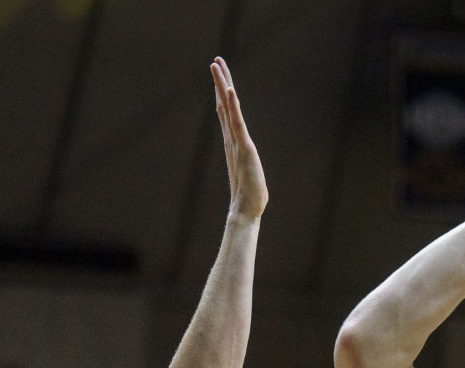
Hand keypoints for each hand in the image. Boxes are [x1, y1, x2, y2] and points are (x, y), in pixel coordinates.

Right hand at [211, 57, 266, 218]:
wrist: (246, 210)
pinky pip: (236, 122)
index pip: (226, 111)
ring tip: (216, 66)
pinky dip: (232, 105)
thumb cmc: (249, 194)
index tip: (219, 73)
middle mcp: (231, 138)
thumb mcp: (247, 170)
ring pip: (227, 108)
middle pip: (223, 104)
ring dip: (222, 85)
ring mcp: (236, 141)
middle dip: (220, 81)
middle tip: (215, 60)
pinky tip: (228, 90)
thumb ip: (244, 161)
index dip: (222, 91)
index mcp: (232, 141)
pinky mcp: (244, 147)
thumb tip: (245, 160)